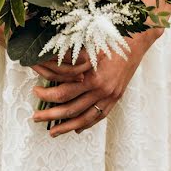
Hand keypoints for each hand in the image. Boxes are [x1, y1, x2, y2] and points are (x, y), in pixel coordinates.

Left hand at [31, 27, 162, 136]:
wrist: (136, 41)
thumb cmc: (109, 39)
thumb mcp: (87, 47)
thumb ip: (70, 60)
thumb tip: (47, 66)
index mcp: (92, 77)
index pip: (64, 92)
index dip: (47, 95)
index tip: (35, 93)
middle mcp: (101, 90)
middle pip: (71, 109)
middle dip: (51, 115)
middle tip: (35, 117)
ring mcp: (110, 96)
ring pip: (85, 118)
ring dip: (66, 126)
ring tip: (52, 132)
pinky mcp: (115, 98)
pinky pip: (99, 116)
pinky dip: (87, 124)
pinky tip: (76, 129)